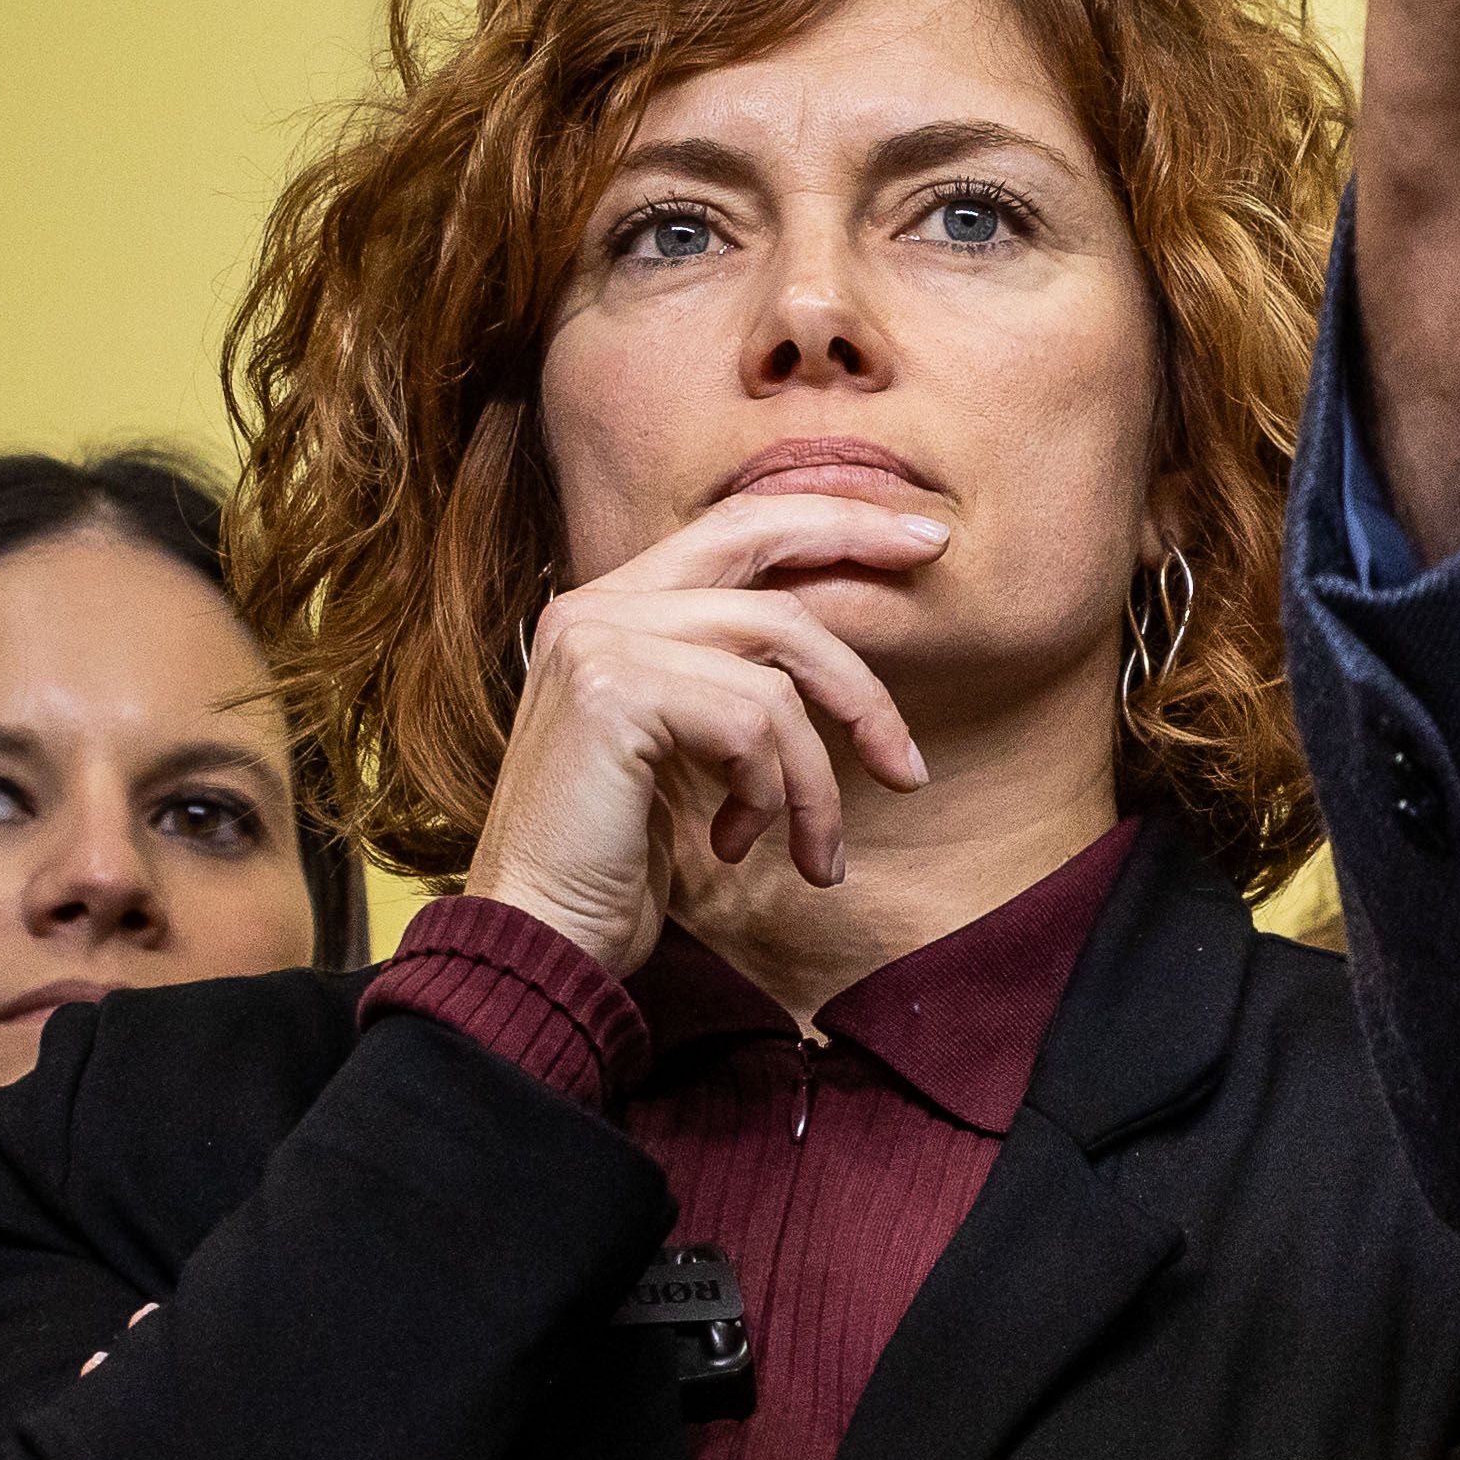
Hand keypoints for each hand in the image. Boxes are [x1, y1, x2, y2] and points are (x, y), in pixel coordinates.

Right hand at [464, 491, 947, 954]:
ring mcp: (597, 642)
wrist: (534, 936)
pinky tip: (734, 843)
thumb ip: (735, 678)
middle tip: (911, 747)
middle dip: (863, 646)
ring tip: (818, 851)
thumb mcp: (686, 747)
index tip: (925, 539)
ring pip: (778, 676)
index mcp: (611, 607)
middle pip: (771, 575)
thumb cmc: (615, 856)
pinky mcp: (612, 693)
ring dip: (818, 778)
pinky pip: (752, 725)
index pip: (739, 527)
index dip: (837, 523)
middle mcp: (593, 607)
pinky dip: (770, 794)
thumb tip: (847, 649)